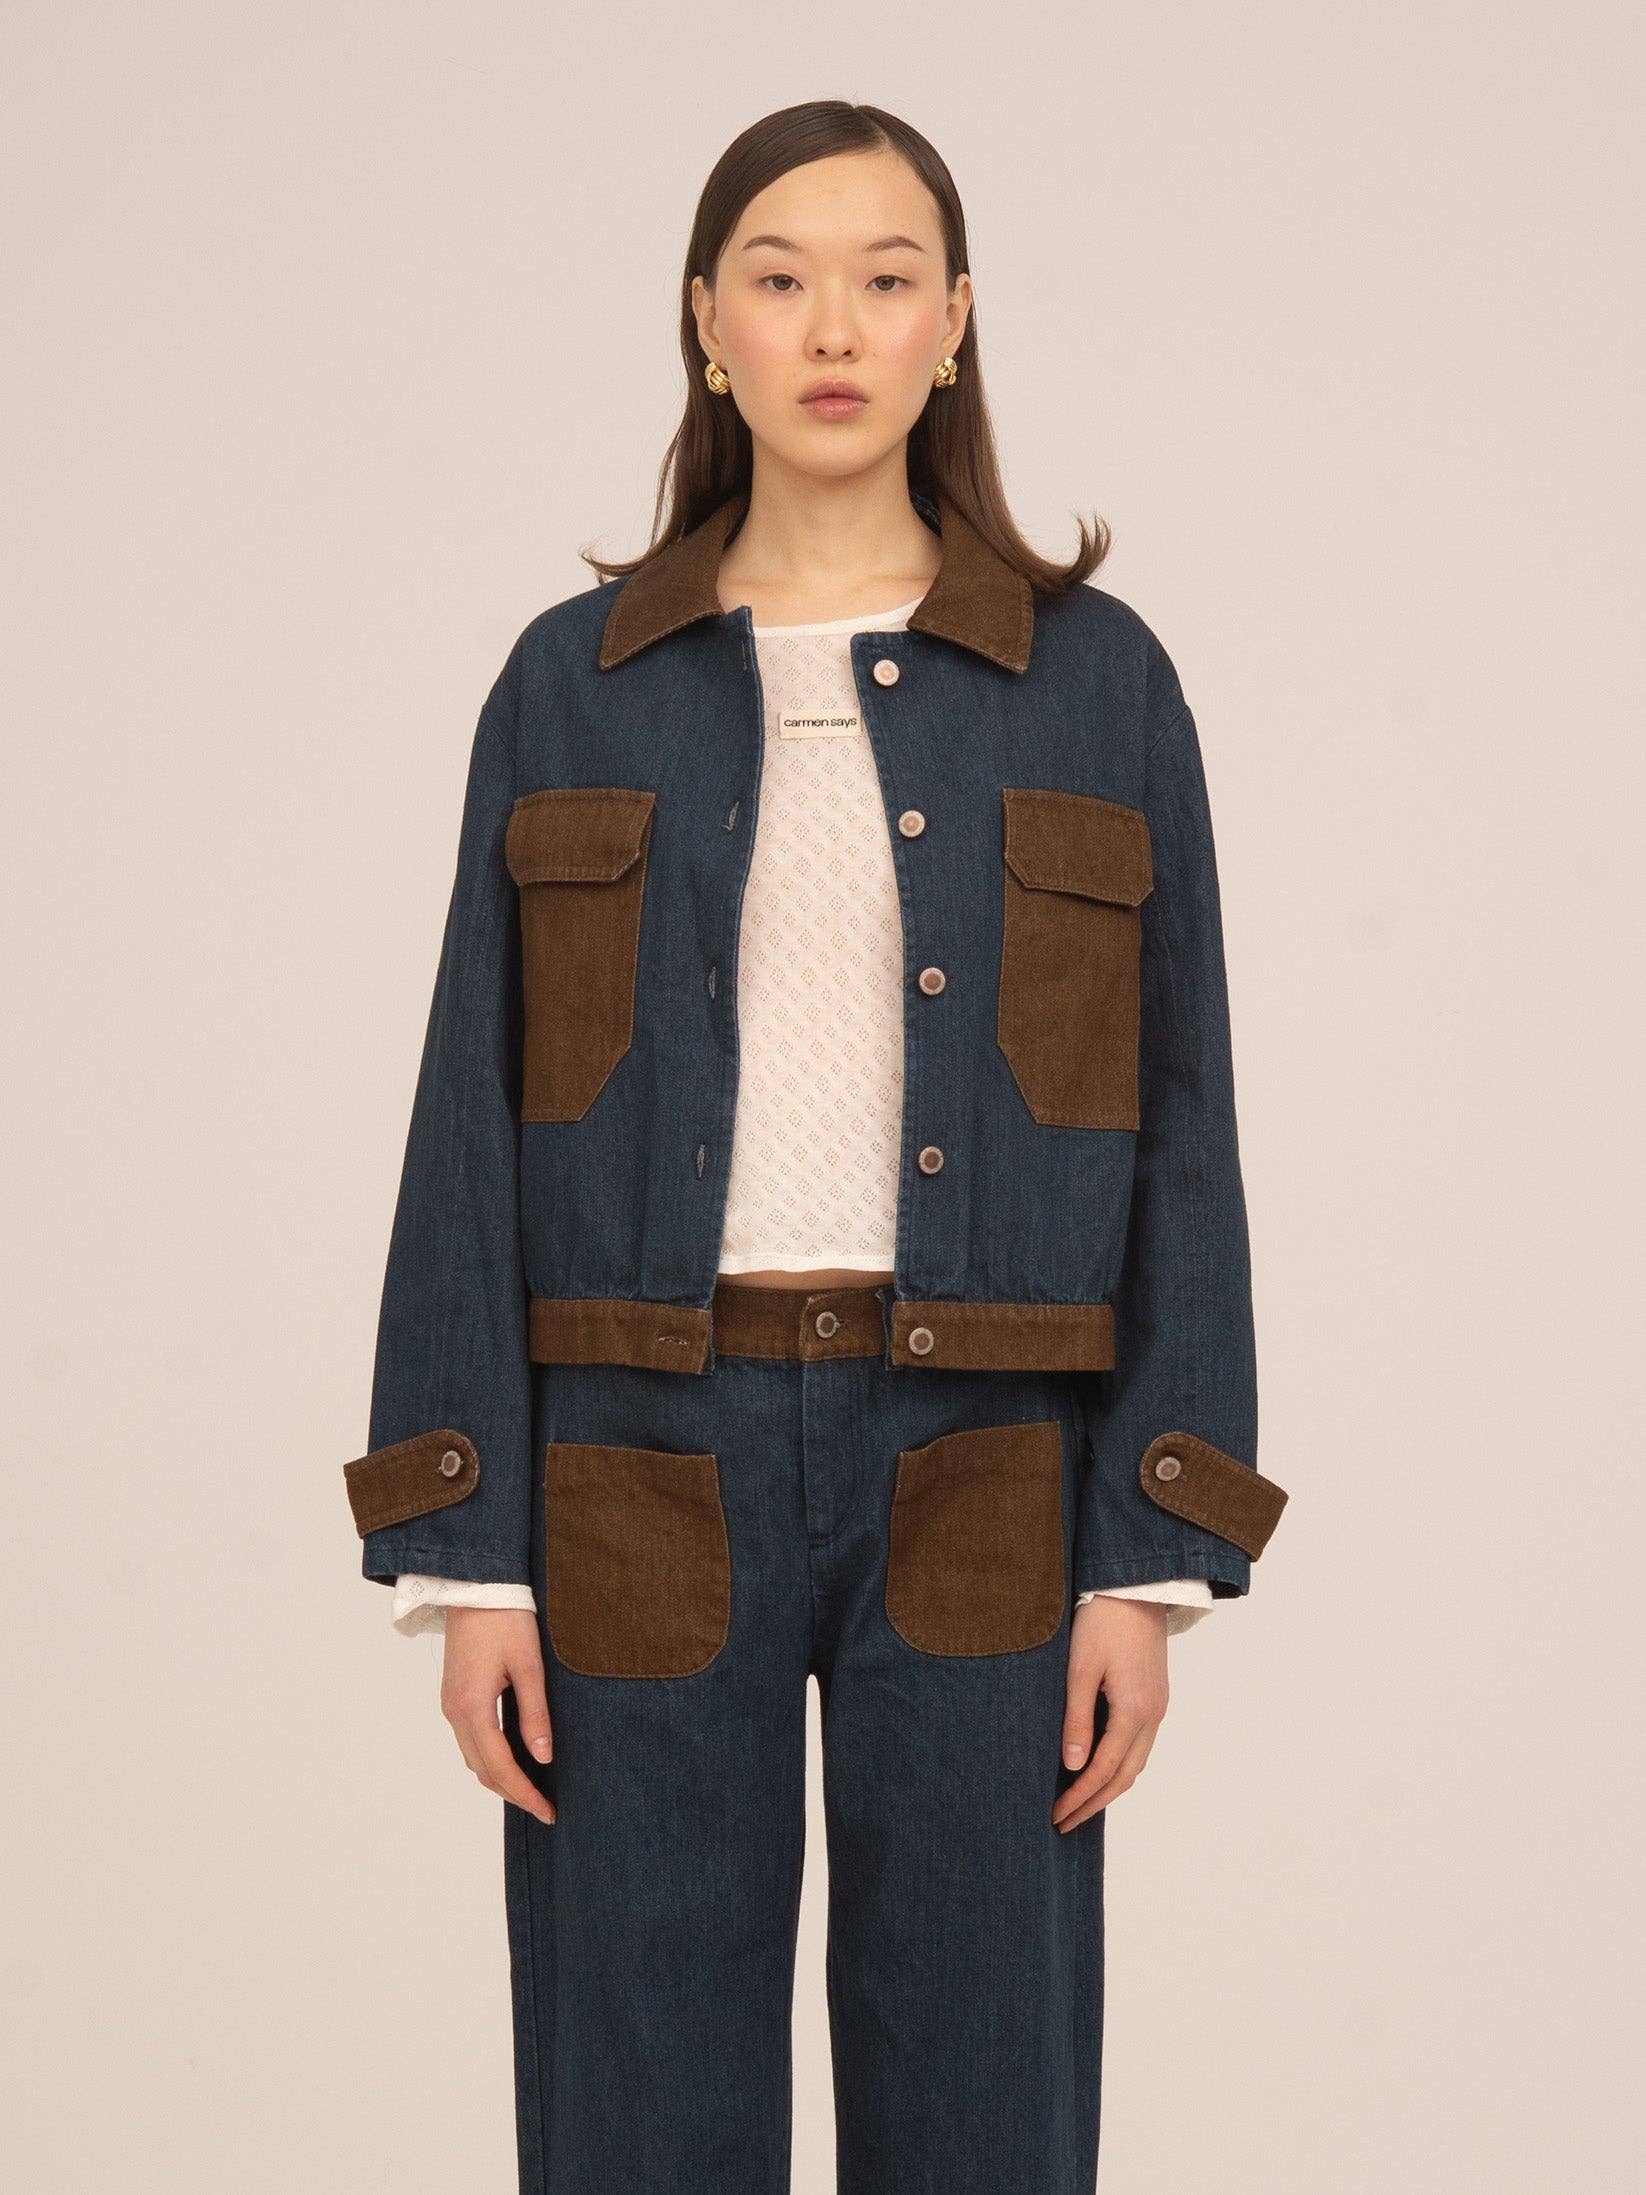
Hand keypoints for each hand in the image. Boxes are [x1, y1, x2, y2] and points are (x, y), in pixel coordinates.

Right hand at [440, 1608, 556, 1824]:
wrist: (473, 1584)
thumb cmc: (505, 1618)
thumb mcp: (528, 1665)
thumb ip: (535, 1714)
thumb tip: (544, 1758)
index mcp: (473, 1707)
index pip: (500, 1767)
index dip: (525, 1794)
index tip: (548, 1812)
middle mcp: (455, 1711)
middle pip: (482, 1770)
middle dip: (513, 1793)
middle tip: (545, 1806)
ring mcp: (450, 1704)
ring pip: (474, 1757)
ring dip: (500, 1777)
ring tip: (532, 1787)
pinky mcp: (454, 1695)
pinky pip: (470, 1739)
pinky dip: (490, 1757)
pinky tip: (513, 1757)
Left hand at [1052, 1595, 1170, 1831]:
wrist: (1135, 1587)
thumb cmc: (1102, 1622)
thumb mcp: (1080, 1669)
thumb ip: (1076, 1719)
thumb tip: (1072, 1766)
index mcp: (1134, 1711)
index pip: (1103, 1770)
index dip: (1079, 1797)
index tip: (1056, 1815)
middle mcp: (1152, 1716)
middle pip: (1125, 1776)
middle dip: (1094, 1802)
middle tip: (1063, 1821)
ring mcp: (1157, 1707)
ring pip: (1135, 1763)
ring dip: (1108, 1787)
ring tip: (1078, 1803)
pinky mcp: (1154, 1697)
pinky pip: (1139, 1745)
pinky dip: (1119, 1765)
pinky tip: (1098, 1767)